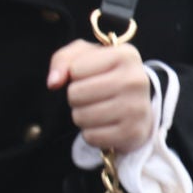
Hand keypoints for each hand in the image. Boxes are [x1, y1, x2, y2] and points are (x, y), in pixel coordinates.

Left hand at [51, 39, 155, 155]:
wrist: (139, 106)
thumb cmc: (106, 76)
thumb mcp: (86, 58)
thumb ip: (63, 60)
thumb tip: (53, 83)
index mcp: (126, 55)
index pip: (75, 69)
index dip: (75, 75)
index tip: (93, 76)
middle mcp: (136, 80)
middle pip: (75, 93)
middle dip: (76, 97)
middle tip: (92, 96)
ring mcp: (137, 108)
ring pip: (81, 117)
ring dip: (82, 116)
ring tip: (98, 110)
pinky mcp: (133, 132)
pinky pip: (91, 136)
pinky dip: (91, 133)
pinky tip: (105, 125)